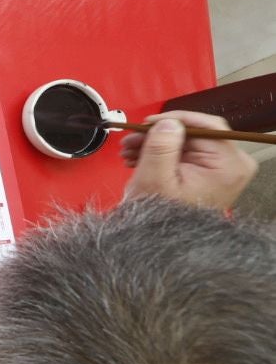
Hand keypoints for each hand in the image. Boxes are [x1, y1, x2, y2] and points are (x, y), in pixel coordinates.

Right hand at [120, 110, 255, 209]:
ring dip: (157, 144)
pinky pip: (185, 154)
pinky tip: (140, 159)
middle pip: (194, 135)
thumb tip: (167, 122)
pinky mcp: (209, 174)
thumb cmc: (162, 218)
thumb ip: (162, 146)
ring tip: (130, 152)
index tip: (149, 123)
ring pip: (186, 143)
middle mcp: (232, 166)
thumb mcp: (155, 179)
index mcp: (228, 166)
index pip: (206, 127)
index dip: (174, 120)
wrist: (161, 242)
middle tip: (132, 139)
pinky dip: (163, 154)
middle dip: (160, 135)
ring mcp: (222, 170)